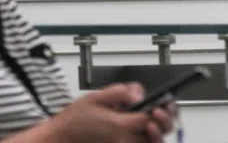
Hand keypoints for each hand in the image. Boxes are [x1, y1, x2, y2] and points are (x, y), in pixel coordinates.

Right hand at [48, 83, 176, 142]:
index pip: (150, 117)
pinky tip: (146, 129)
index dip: (159, 108)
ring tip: (154, 120)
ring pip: (151, 142)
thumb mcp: (94, 97)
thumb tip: (138, 91)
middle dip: (164, 121)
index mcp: (119, 125)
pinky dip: (147, 138)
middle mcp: (126, 140)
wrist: (63, 137)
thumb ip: (118, 92)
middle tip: (162, 110)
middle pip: (157, 134)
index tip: (160, 101)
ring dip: (158, 132)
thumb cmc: (75, 120)